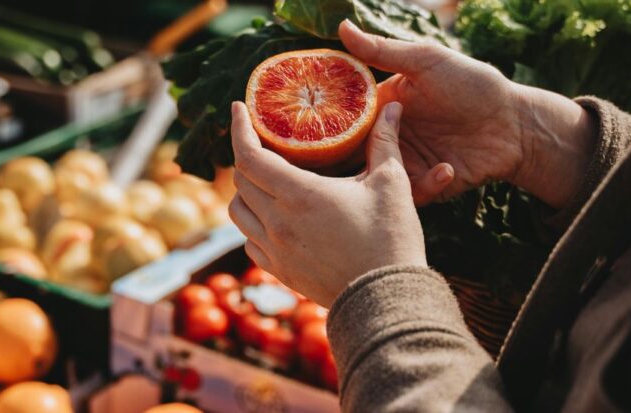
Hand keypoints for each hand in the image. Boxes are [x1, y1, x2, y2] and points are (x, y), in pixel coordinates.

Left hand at [228, 101, 431, 306]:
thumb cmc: (391, 239)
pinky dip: (253, 224)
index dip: (238, 128)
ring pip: (238, 212)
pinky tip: (273, 218)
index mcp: (299, 195)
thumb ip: (385, 141)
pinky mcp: (280, 272)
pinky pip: (250, 242)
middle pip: (241, 180)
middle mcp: (277, 222)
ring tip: (265, 180)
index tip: (238, 110)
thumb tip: (393, 106)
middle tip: (263, 142)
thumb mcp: (391, 184)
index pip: (249, 155)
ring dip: (245, 191)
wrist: (386, 300)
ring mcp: (275, 250)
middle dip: (247, 155)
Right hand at [339, 21, 596, 207]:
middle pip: (352, 155)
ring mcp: (406, 163)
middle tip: (352, 162)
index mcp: (382, 106)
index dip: (325, 124)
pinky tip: (447, 168)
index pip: (342, 118)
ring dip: (387, 176)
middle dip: (347, 162)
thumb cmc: (474, 85)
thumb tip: (342, 27)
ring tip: (401, 168)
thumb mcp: (427, 61)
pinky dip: (426, 185)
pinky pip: (411, 195)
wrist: (516, 124)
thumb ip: (383, 51)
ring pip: (376, 179)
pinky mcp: (426, 186)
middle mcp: (388, 136)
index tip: (313, 129)